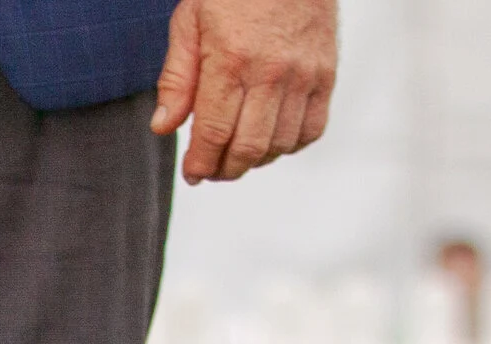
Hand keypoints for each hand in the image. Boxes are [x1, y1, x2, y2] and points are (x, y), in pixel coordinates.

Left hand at [151, 0, 336, 184]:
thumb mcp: (189, 22)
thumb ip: (176, 78)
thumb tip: (163, 127)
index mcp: (231, 61)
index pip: (214, 134)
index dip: (200, 164)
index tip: (192, 173)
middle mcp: (271, 72)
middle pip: (248, 147)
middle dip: (224, 169)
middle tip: (211, 169)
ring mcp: (304, 74)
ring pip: (280, 144)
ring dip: (255, 161)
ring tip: (236, 155)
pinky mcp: (327, 73)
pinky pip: (312, 128)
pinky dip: (289, 145)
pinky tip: (270, 139)